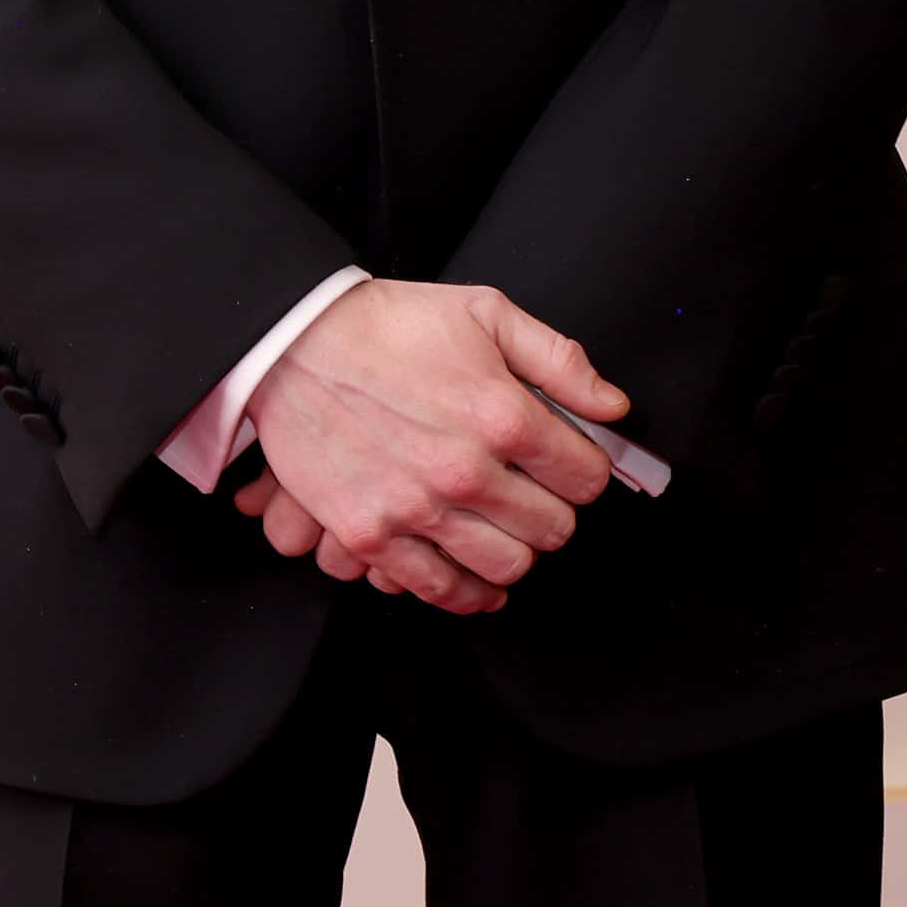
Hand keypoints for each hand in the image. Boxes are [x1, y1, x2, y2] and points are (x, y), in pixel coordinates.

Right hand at [231, 280, 630, 615]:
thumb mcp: (486, 313)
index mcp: (503, 415)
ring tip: (507, 532)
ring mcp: (417, 509)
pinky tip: (478, 581)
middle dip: (554, 513)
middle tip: (536, 497)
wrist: (293, 342)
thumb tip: (614, 406)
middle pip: (552, 530)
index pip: (585, 478)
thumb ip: (560, 361)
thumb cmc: (389, 324)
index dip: (585, 472)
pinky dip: (468, 593)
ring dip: (516, 553)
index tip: (570, 467)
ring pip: (506, 567)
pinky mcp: (371, 534)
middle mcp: (465, 471)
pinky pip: (439, 590)